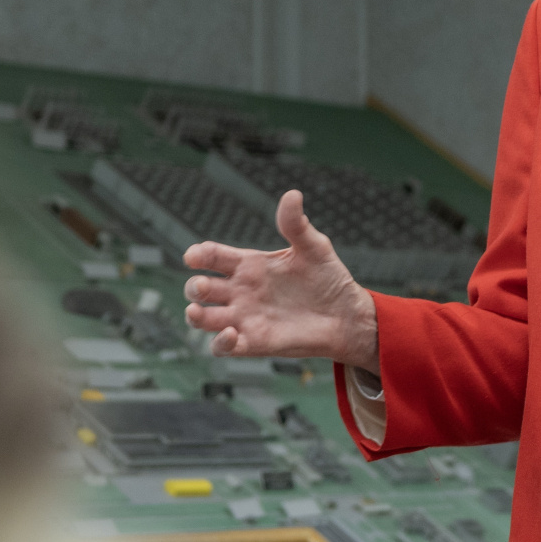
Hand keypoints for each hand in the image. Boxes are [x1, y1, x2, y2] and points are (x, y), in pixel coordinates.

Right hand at [183, 190, 378, 373]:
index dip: (199, 254)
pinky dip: (219, 342)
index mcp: (249, 265)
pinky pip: (223, 346)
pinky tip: (230, 334)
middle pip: (201, 288)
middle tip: (203, 286)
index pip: (213, 256)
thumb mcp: (315, 248)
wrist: (346, 315)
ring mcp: (244, 318)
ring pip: (203, 318)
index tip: (193, 255)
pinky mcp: (253, 342)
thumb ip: (297, 225)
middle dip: (195, 287)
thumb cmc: (329, 278)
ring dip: (195, 315)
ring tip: (197, 311)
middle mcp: (241, 291)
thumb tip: (292, 194)